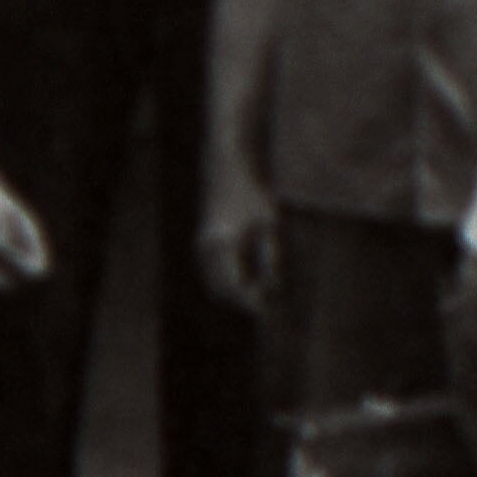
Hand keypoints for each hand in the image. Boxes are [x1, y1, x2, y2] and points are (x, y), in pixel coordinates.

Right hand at [199, 168, 277, 315]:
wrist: (229, 168)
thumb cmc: (255, 193)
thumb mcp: (271, 225)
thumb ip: (272, 258)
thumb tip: (274, 286)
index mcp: (224, 245)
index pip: (236, 287)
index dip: (254, 302)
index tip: (272, 308)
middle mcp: (207, 248)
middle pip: (222, 290)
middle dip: (243, 300)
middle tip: (270, 301)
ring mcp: (202, 245)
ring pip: (214, 282)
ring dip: (235, 291)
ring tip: (262, 288)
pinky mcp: (203, 241)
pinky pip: (212, 272)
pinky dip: (228, 280)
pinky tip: (249, 275)